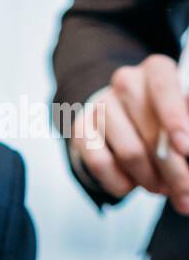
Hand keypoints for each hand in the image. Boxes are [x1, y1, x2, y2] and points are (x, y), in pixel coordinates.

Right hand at [71, 55, 188, 209]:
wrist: (121, 122)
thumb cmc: (159, 120)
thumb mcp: (180, 118)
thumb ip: (185, 132)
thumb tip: (185, 150)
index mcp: (156, 70)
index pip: (164, 87)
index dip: (174, 118)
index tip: (184, 147)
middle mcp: (126, 81)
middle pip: (150, 132)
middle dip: (171, 168)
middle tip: (184, 189)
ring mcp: (101, 106)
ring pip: (129, 153)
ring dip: (149, 179)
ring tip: (160, 187)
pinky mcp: (81, 131)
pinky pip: (101, 165)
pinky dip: (121, 183)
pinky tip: (131, 184)